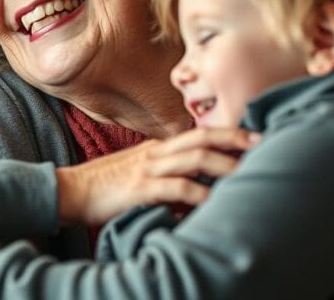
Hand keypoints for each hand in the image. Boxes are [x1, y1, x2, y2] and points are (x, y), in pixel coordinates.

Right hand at [57, 127, 259, 225]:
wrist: (71, 191)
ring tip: (247, 171)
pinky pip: (175, 188)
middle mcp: (156, 153)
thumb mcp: (140, 173)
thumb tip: (197, 189)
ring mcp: (147, 169)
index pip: (198, 134)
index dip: (227, 133)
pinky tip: (214, 200)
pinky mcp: (139, 189)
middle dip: (233, 139)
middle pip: (201, 138)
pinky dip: (198, 193)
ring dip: (223, 163)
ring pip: (193, 158)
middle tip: (262, 142)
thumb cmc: (106, 186)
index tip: (254, 135)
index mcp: (157, 148)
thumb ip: (168, 175)